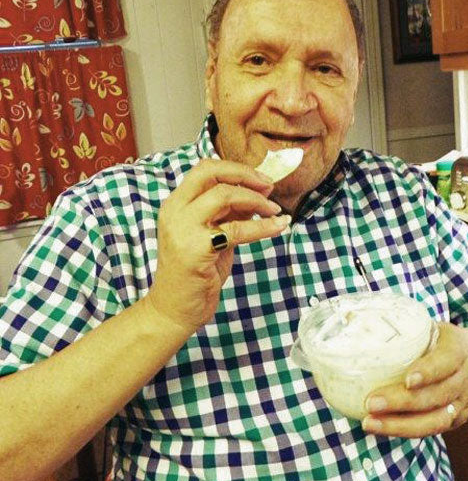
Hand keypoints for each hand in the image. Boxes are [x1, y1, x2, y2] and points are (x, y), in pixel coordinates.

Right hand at [145, 159, 289, 334]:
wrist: (174, 311)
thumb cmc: (194, 275)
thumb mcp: (212, 237)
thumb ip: (229, 215)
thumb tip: (258, 195)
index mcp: (175, 205)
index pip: (204, 170)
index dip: (236, 170)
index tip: (261, 179)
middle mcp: (175, 211)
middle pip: (211, 173)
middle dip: (245, 174)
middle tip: (269, 186)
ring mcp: (183, 229)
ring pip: (224, 196)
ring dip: (256, 200)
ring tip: (275, 210)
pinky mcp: (196, 249)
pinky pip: (238, 229)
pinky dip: (263, 226)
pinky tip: (278, 226)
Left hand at [361, 323, 467, 437]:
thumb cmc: (442, 340)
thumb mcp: (430, 326)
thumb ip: (403, 325)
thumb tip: (351, 317)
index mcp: (458, 350)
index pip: (446, 362)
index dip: (428, 372)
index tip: (407, 380)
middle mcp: (464, 379)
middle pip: (436, 396)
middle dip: (402, 403)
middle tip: (371, 403)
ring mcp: (463, 402)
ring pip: (436, 420)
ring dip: (401, 425)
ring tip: (370, 423)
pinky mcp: (457, 419)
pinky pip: (432, 430)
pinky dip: (405, 431)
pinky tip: (381, 428)